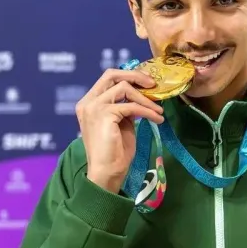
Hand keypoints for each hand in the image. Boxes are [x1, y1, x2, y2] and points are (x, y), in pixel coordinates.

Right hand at [75, 68, 165, 192]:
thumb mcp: (121, 123)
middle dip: (135, 76)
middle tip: (153, 85)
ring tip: (158, 111)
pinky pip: (132, 106)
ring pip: (124, 88)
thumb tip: (141, 96)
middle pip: (112, 74)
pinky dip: (147, 111)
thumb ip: (125, 107)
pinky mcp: (104, 114)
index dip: (129, 76)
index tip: (146, 83)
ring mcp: (94, 107)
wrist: (106, 172)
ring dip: (145, 99)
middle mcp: (88, 102)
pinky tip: (157, 119)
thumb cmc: (114, 152)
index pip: (108, 78)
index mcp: (89, 103)